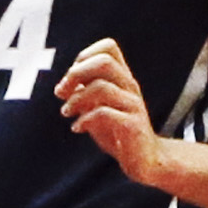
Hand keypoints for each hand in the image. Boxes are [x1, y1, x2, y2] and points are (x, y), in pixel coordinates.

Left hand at [56, 38, 167, 181]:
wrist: (145, 160)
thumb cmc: (118, 131)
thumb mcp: (97, 108)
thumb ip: (84, 94)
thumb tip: (63, 86)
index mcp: (122, 79)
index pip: (109, 48)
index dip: (84, 57)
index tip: (70, 79)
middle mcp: (130, 87)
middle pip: (104, 62)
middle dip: (76, 73)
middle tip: (62, 92)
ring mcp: (133, 105)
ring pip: (101, 87)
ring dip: (76, 99)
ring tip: (66, 112)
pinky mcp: (133, 126)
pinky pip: (105, 114)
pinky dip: (84, 119)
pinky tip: (77, 128)